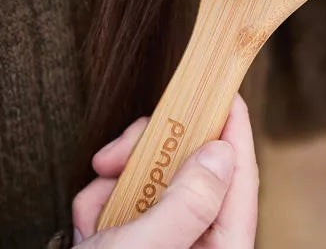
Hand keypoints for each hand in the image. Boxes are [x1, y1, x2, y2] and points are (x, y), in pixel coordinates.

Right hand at [72, 95, 257, 247]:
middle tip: (121, 151)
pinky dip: (100, 201)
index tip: (225, 92)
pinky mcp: (135, 240)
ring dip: (118, 180)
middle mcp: (196, 245)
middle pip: (192, 171)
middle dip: (152, 154)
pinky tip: (85, 224)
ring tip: (94, 204)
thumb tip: (222, 152)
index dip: (235, 130)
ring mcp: (164, 242)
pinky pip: (126, 199)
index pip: (240, 180)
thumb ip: (189, 203)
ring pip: (154, 179)